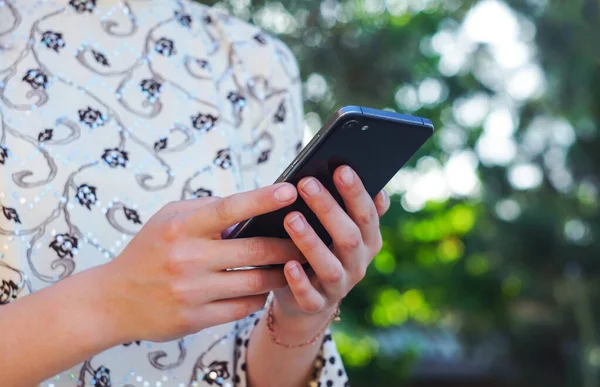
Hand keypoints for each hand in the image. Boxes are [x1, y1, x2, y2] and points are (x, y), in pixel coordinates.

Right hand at [101, 183, 303, 342]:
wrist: (113, 300)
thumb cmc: (148, 252)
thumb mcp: (168, 219)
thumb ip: (206, 209)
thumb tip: (251, 206)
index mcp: (181, 227)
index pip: (230, 208)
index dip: (263, 199)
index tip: (291, 191)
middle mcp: (187, 258)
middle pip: (255, 249)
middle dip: (287, 245)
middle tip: (308, 239)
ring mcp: (192, 291)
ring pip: (256, 281)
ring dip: (280, 273)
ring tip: (293, 265)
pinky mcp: (196, 318)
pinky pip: (243, 306)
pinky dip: (259, 296)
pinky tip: (263, 288)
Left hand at [273, 166, 389, 320]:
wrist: (308, 299)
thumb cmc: (321, 249)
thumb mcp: (337, 228)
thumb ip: (348, 206)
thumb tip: (358, 174)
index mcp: (367, 240)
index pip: (366, 214)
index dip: (355, 192)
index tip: (340, 168)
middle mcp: (357, 263)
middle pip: (349, 236)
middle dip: (329, 209)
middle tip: (306, 184)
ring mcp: (338, 287)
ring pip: (330, 267)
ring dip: (311, 242)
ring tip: (291, 218)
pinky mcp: (316, 305)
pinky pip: (310, 296)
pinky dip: (299, 282)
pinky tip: (287, 265)